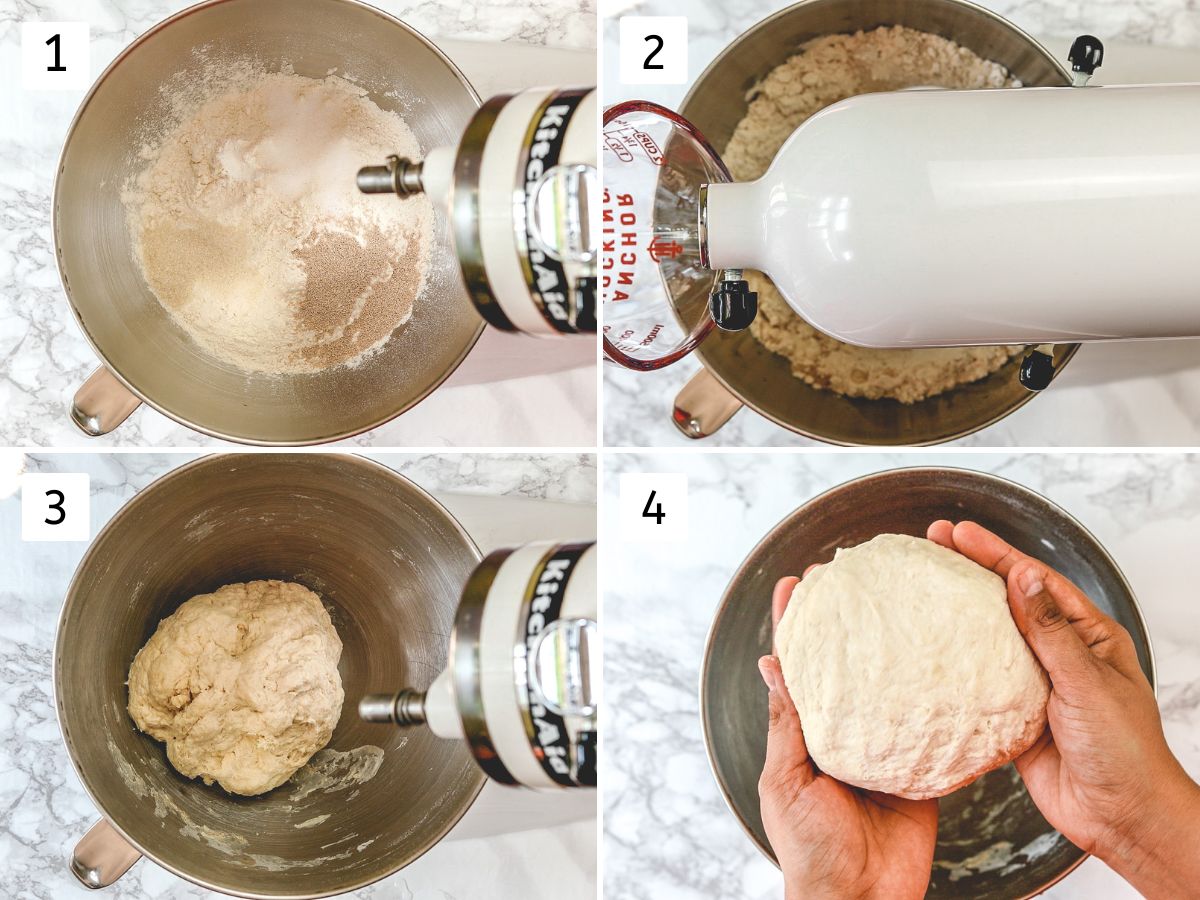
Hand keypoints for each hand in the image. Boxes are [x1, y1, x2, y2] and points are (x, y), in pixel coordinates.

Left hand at [759, 574, 936, 899]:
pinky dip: (936, 701)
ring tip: (895, 602)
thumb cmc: (811, 851)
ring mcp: (882, 752)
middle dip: (844, 623)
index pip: (796, 669)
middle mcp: (843, 736)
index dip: (793, 626)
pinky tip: (944, 664)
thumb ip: (787, 725)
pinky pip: (930, 732)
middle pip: (844, 669)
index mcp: (804, 737)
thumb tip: (772, 666)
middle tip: (848, 577)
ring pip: (886, 691)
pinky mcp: (920, 773)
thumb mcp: (787, 782)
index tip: (795, 585)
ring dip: (889, 651)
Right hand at [928, 520, 1199, 899]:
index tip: (960, 532)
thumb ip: (1050, 631)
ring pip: (990, 640)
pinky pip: (980, 684)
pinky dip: (955, 668)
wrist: (1123, 820)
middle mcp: (1061, 654)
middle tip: (932, 544)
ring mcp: (1037, 685)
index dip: (996, 553)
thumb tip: (1024, 577)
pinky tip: (929, 653)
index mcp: (1089, 636)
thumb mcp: (1087, 683)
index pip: (1036, 582)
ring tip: (922, 588)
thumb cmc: (1126, 752)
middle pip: (1009, 602)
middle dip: (971, 571)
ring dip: (959, 616)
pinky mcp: (1015, 717)